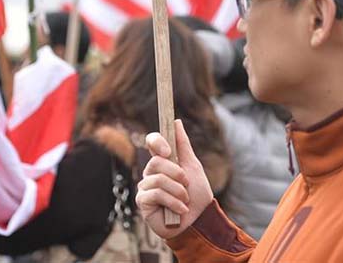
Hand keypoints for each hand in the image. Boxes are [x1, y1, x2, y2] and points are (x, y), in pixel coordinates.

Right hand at [136, 119, 213, 238]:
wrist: (199, 221)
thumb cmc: (196, 195)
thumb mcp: (193, 166)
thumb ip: (183, 145)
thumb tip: (176, 121)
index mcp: (163, 161)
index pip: (152, 141)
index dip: (157, 141)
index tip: (168, 150)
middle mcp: (151, 172)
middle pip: (156, 161)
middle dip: (176, 174)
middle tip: (186, 184)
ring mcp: (145, 187)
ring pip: (158, 179)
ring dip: (178, 191)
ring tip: (185, 200)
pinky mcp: (143, 202)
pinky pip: (155, 194)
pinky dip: (173, 202)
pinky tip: (180, 210)